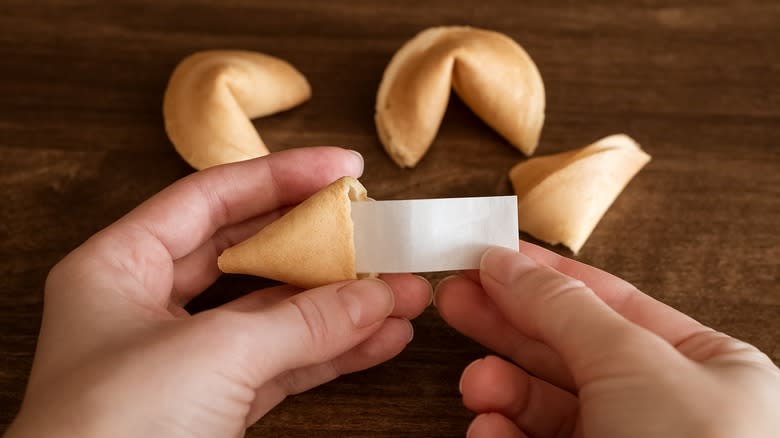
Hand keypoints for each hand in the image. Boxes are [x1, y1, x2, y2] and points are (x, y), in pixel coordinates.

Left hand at [6, 147, 431, 437]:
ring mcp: (184, 360)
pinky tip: (379, 339)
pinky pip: (282, 366)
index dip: (281, 177)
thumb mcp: (212, 355)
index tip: (343, 169)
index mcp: (118, 266)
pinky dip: (331, 354)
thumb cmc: (110, 431)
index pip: (211, 197)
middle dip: (320, 246)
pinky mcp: (213, 408)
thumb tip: (376, 297)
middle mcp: (148, 306)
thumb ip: (301, 322)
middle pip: (249, 252)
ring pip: (274, 316)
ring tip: (401, 292)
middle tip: (376, 230)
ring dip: (340, 306)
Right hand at [435, 242, 779, 437]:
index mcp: (702, 364)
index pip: (608, 301)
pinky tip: (488, 431)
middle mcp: (664, 406)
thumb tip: (508, 262)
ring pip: (546, 405)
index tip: (490, 253)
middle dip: (507, 322)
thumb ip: (564, 306)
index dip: (544, 274)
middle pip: (567, 348)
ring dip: (502, 388)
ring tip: (475, 381)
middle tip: (455, 297)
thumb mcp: (634, 360)